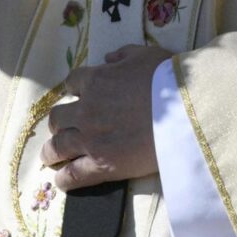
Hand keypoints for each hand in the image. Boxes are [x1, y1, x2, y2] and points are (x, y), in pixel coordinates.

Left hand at [41, 43, 172, 190]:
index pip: (71, 83)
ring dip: (52, 151)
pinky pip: (73, 174)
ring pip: (58, 146)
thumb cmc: (169, 80)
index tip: (78, 97)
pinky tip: (62, 180)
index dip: (74, 90)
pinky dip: (65, 178)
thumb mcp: (145, 55)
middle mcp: (86, 110)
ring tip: (51, 157)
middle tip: (63, 130)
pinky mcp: (102, 164)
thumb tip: (109, 59)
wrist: (185, 113)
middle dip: (60, 123)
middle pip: (58, 117)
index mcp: (95, 81)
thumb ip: (123, 55)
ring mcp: (91, 139)